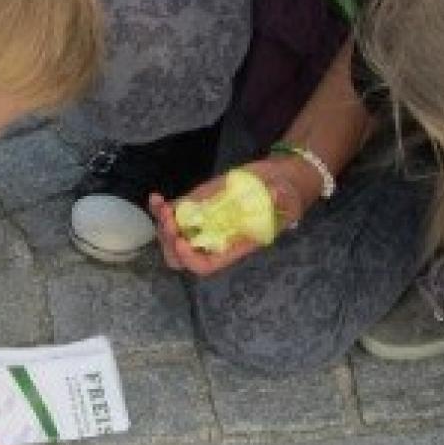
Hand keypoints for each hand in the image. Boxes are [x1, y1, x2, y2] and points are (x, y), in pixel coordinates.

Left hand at [149, 158, 306, 277]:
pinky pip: (173, 213)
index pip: (205, 265)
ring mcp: (202, 221)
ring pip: (171, 235)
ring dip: (162, 223)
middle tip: (170, 222)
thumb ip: (280, 199)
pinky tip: (156, 198)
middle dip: (169, 241)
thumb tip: (273, 194)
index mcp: (233, 246)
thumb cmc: (285, 196)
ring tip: (162, 205)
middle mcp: (214, 238)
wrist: (279, 179)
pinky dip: (160, 208)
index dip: (190, 258)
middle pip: (180, 255)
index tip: (182, 241)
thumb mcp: (287, 198)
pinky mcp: (197, 204)